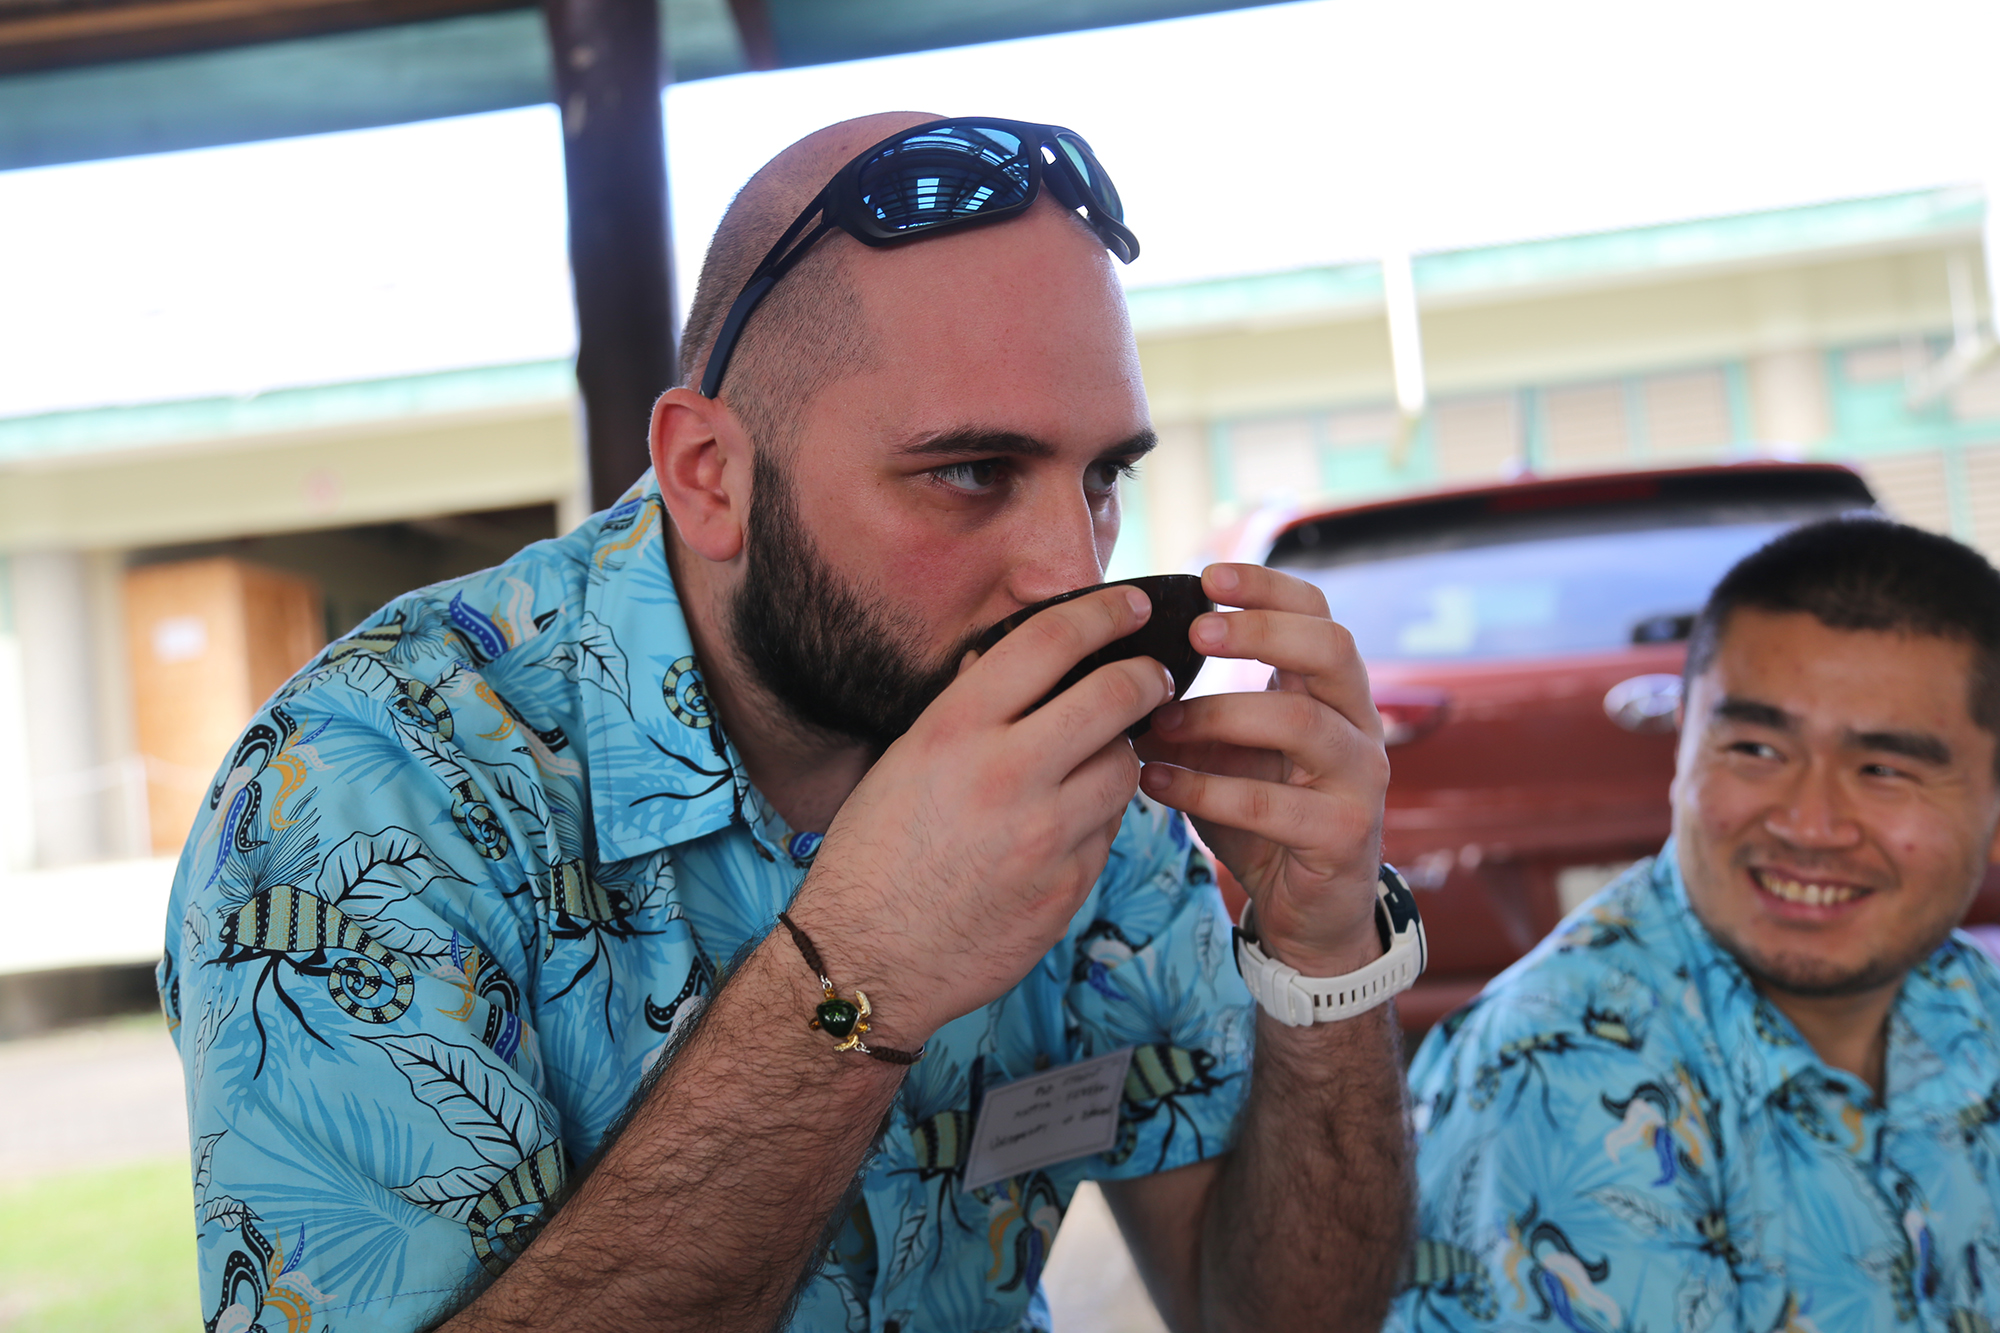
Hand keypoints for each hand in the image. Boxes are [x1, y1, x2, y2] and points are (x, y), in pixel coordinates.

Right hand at [789, 585, 1175, 1043]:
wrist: (867, 960)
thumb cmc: (873, 854)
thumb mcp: (903, 760)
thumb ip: (963, 708)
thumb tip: (1005, 658)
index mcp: (955, 730)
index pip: (1050, 642)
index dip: (1102, 613)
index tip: (1130, 604)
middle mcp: (1007, 774)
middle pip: (1115, 697)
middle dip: (1146, 677)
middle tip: (1153, 675)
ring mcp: (1046, 835)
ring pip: (1124, 767)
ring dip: (1122, 752)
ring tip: (1102, 754)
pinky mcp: (1068, 887)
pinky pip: (1108, 832)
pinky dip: (1098, 818)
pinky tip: (1068, 822)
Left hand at [1135, 564, 1387, 975]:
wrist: (1305, 911)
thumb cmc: (1260, 815)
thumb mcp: (1222, 751)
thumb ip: (1189, 708)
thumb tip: (1115, 667)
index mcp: (1330, 690)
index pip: (1318, 613)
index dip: (1268, 586)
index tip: (1207, 575)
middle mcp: (1357, 723)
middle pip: (1332, 648)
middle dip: (1261, 631)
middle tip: (1196, 631)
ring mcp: (1358, 778)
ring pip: (1303, 723)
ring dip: (1220, 714)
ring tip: (1159, 722)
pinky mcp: (1343, 834)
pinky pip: (1272, 803)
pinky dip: (1206, 790)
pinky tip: (1154, 783)